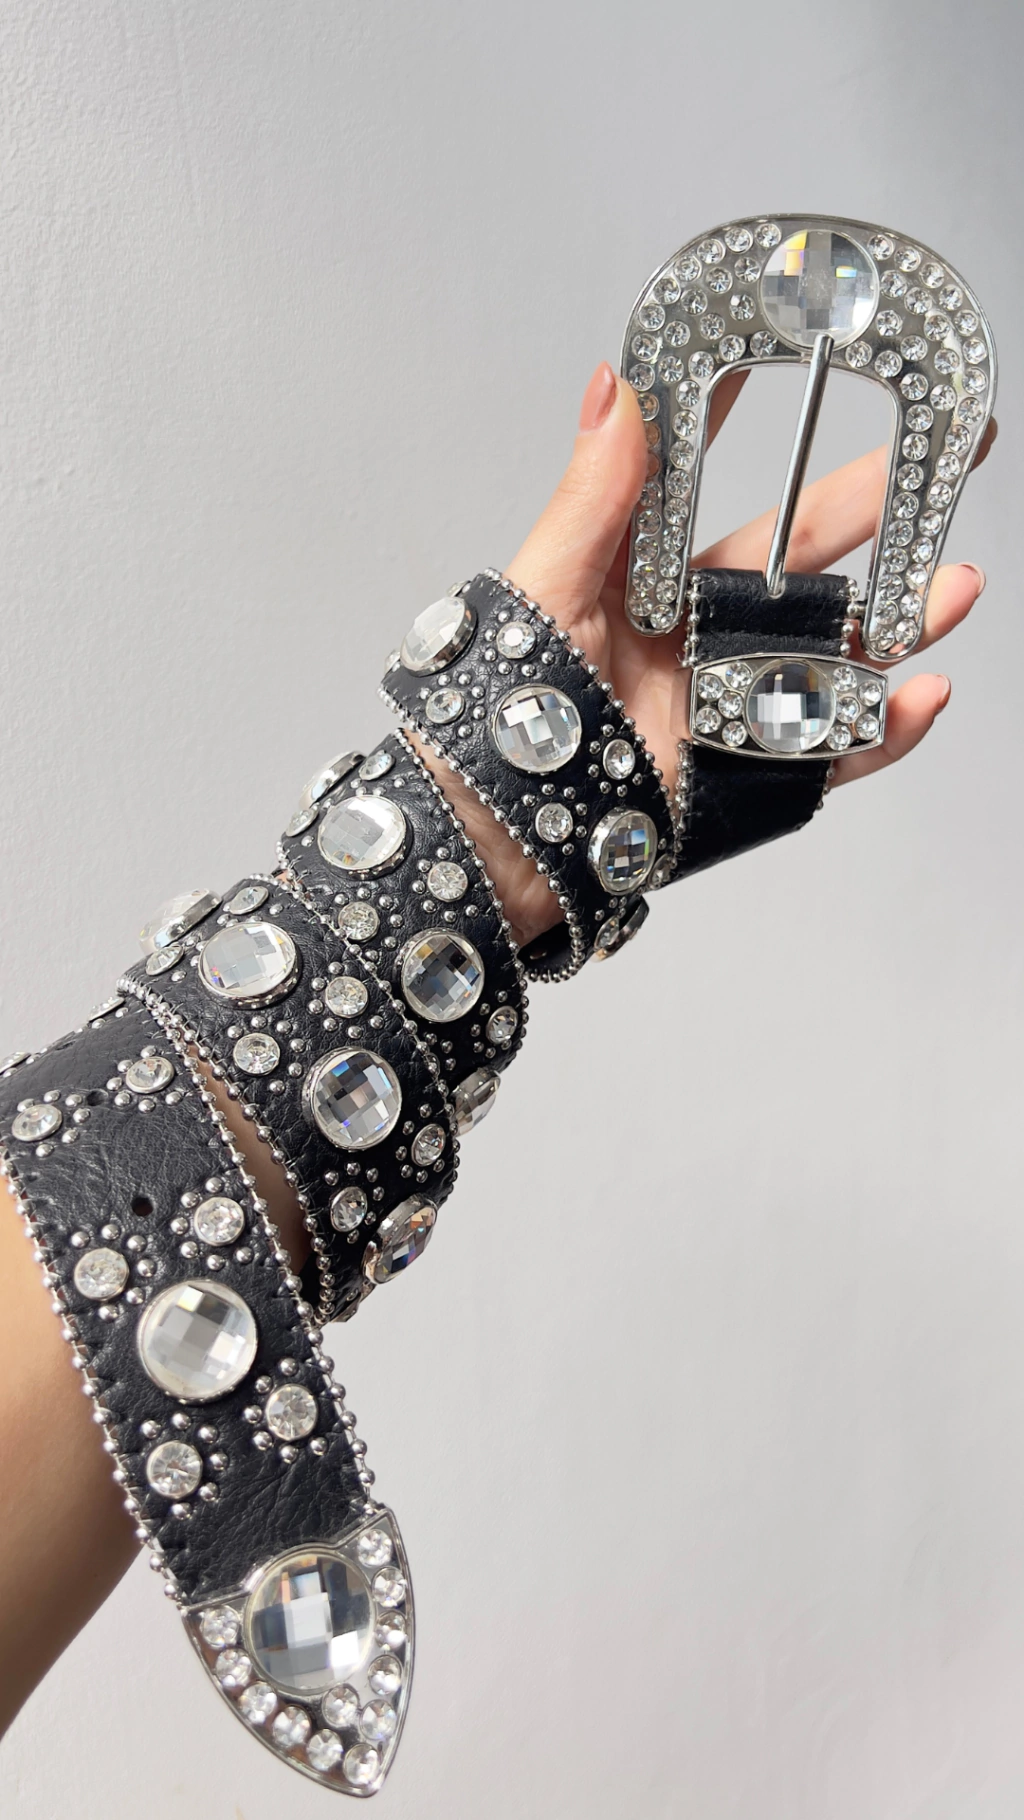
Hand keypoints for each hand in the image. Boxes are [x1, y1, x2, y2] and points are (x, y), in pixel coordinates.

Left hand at [429, 363, 994, 944]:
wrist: (510, 833)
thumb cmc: (508, 715)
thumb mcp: (547, 590)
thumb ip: (592, 497)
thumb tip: (618, 388)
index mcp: (645, 578)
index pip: (706, 483)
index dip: (745, 418)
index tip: (795, 344)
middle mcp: (698, 631)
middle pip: (805, 559)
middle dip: (878, 509)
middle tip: (947, 452)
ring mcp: (733, 700)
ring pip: (839, 650)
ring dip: (904, 620)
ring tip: (957, 588)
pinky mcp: (754, 772)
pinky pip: (837, 747)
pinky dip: (885, 728)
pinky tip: (922, 696)